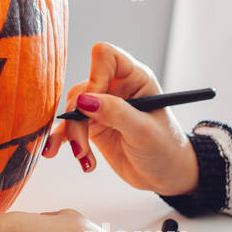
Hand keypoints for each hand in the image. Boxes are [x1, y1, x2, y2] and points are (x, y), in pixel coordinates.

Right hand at [43, 41, 198, 195]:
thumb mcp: (144, 132)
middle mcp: (116, 88)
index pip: (105, 57)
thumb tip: (84, 100)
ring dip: (71, 134)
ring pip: (71, 108)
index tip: (92, 105)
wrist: (166, 175)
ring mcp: (102, 107)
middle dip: (77, 118)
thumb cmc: (166, 149)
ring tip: (83, 157)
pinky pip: (68, 126)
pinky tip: (72, 156)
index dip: (94, 78)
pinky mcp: (93, 125)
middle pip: (82, 88)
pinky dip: (64, 141)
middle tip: (82, 145)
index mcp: (135, 78)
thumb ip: (116, 113)